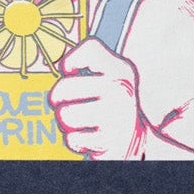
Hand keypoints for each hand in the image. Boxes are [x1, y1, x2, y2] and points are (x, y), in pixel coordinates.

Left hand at [48, 37, 147, 160]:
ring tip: (79, 120)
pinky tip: (88, 136)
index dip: (72, 59)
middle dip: (58, 97)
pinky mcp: (110, 143)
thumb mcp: (111, 78)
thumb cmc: (113, 104)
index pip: (91, 50)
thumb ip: (89, 65)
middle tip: (66, 102)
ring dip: (66, 121)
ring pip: (66, 115)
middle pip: (66, 86)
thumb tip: (61, 68)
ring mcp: (117, 117)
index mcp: (121, 70)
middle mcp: (121, 91)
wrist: (134, 138)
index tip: (68, 70)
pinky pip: (73, 139)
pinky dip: (76, 140)